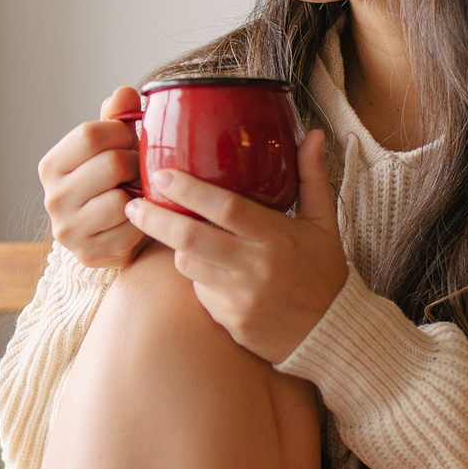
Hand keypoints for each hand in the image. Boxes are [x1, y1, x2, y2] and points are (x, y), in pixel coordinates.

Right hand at [39, 87, 149, 268]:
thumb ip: (115, 119)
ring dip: (140, 194)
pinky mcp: (90, 253)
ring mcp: (69, 229)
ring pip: (121, 199)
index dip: (121, 133)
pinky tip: (138, 218)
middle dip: (135, 164)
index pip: (89, 134)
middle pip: (111, 164)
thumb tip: (125, 93)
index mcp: (51, 165)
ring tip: (138, 193)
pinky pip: (131, 228)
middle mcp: (53, 198)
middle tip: (139, 170)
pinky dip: (142, 221)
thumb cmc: (111, 183)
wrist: (111, 236)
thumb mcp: (109, 148)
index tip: (131, 140)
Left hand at [122, 130, 347, 363]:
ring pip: (188, 267)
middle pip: (191, 239)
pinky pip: (201, 295)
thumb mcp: (324, 224)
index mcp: (279, 237)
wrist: (333, 334)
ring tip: (174, 235)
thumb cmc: (325, 273)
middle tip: (134, 204)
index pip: (226, 208)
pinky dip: (199, 280)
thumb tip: (313, 135)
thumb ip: (311, 178)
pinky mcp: (233, 322)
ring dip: (177, 249)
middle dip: (156, 219)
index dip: (189, 190)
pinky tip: (209, 273)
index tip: (162, 175)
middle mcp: (258, 268)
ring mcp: (243, 299)